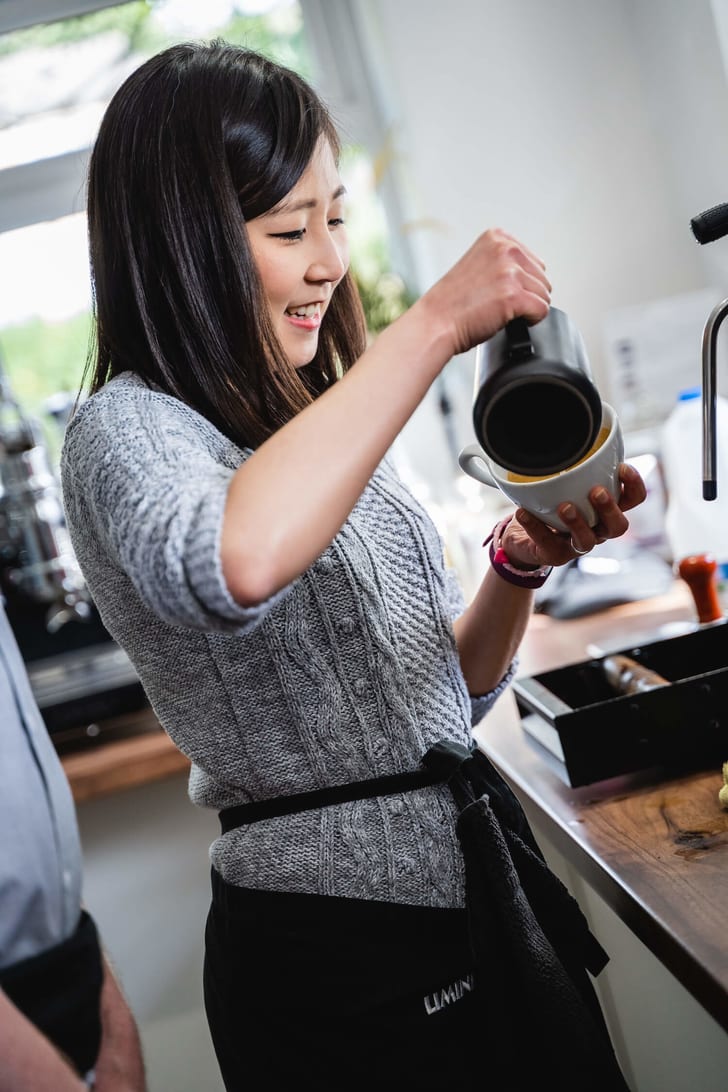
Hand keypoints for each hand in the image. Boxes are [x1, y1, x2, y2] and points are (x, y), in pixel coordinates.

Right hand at [419, 227, 551, 358]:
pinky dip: (530, 320)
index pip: (533, 262)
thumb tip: (534, 276)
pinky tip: (508, 320)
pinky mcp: (513, 295)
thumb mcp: (478, 265)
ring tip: (499, 311)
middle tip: (498, 304)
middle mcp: (505, 248)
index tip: (497, 291)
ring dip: (527, 309)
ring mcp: (509, 271)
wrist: (434, 323)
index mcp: (496, 237)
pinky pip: (542, 310)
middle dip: (526, 295)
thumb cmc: (452, 303)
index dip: (520, 283)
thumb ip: (504, 261)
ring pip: (543, 295)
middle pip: (542, 278)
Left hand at [500, 462, 646, 568]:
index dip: (633, 486)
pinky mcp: (555, 554)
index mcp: (606, 509)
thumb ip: (572, 461)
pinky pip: (548, 543)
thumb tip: (566, 425)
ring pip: (587, 541)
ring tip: (564, 506)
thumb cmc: (549, 503)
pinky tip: (523, 512)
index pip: (633, 500)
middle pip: (618, 527)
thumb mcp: (563, 479)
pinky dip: (535, 527)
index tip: (622, 468)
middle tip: (596, 492)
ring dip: (578, 522)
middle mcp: (598, 529)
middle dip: (609, 509)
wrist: (523, 536)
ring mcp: (577, 545)